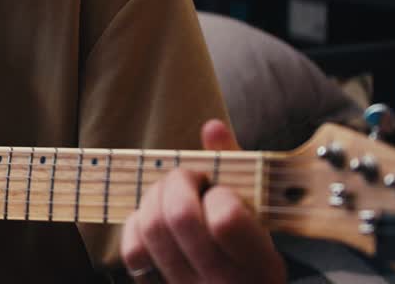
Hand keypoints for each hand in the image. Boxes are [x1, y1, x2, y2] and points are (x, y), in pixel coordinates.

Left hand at [120, 119, 285, 282]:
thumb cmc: (251, 253)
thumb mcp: (260, 219)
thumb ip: (238, 170)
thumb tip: (212, 126)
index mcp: (258, 263)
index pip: (226, 219)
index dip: (219, 194)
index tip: (223, 192)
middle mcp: (222, 281)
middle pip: (179, 217)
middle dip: (178, 182)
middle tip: (189, 177)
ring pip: (152, 227)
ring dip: (155, 197)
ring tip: (171, 193)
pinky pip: (133, 250)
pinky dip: (138, 224)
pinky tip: (154, 218)